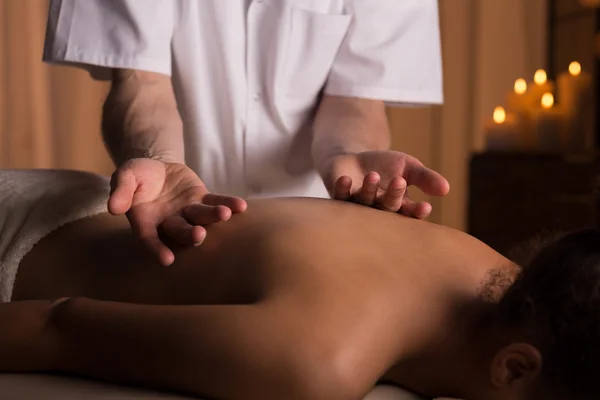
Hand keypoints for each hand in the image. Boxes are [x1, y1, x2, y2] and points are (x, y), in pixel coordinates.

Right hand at [108, 159, 246, 265]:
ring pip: (201, 218)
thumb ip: (120, 191)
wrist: (155, 168)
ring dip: (212, 218)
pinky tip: (241, 206)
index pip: (150, 239)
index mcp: (147, 222)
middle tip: (199, 236)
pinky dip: (228, 204)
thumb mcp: (125, 177)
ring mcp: (188, 212)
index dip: (156, 250)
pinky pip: (217, 202)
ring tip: (224, 214)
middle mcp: (170, 222)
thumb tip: (113, 207)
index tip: (166, 260)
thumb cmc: (136, 177)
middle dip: (190, 235)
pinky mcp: (203, 199)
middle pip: (180, 231)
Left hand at [321, 151, 449, 218]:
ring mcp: (357, 205)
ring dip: (369, 189)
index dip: (416, 212)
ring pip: (364, 202)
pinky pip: (340, 196)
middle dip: (394, 196)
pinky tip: (346, 179)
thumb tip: (446, 189)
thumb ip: (425, 177)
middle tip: (400, 182)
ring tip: (373, 175)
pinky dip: (343, 188)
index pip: (409, 213)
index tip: (425, 207)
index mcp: (397, 205)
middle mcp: (377, 210)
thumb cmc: (384, 166)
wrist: (354, 159)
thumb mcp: (408, 167)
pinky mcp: (339, 197)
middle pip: (387, 208)